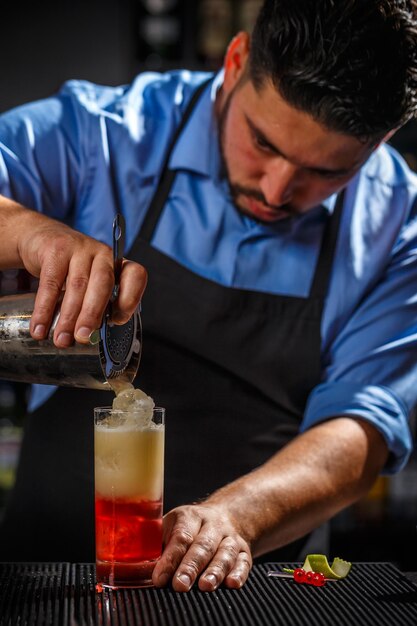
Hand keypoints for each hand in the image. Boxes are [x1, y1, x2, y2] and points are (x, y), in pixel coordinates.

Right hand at [15, 210, 146, 346]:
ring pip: (76, 286)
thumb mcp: (90, 283)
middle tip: (83, 337)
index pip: (135, 275)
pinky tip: (39, 327)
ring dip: (68, 317)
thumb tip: (91, 337)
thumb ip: (97, 304)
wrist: (41, 240)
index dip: (130, 298)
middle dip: (93, 314)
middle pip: (102, 284)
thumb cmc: (72, 270)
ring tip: (61, 340)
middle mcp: (102, 254)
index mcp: (117, 264)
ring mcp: (80, 249)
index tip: (118, 321)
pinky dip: (44, 308)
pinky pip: (50, 283)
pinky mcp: (55, 249)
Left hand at [152, 503, 251, 591]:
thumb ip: (156, 547)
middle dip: (191, 567)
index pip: (180, 537)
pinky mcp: (244, 551)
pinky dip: (239, 573)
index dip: (170, 558)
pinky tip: (232, 584)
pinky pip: (244, 561)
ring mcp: (230, 537)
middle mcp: (212, 525)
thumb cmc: (187, 529)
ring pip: (225, 553)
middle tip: (180, 586)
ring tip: (205, 586)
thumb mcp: (169, 528)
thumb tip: (136, 570)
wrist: (222, 517)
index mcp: (189, 517)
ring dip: (215, 570)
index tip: (159, 579)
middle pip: (202, 546)